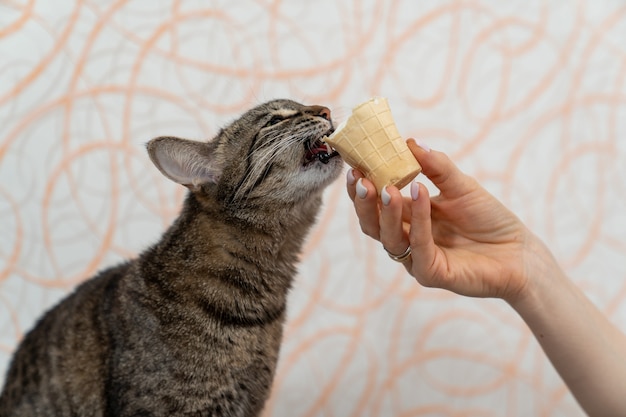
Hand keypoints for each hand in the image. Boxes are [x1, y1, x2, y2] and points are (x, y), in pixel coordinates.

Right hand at [347, 140, 539, 301]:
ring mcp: (417, 259)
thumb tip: (410, 142)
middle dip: (364, 202)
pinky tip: (419, 194)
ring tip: (388, 187)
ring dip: (386, 211)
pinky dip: (418, 220)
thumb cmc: (488, 219)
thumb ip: (435, 166)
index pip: (376, 204)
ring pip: (390, 238)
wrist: (519, 252)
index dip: (362, 187)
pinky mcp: (433, 274)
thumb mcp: (460, 185)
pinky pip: (419, 247)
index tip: (355, 165)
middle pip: (373, 224)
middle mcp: (408, 239)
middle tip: (361, 178)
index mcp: (409, 218)